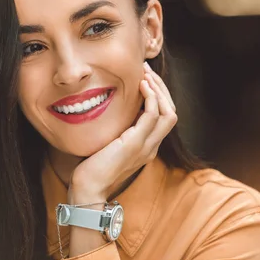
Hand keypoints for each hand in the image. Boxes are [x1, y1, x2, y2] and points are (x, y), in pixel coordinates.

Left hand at [68, 62, 176, 202]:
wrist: (88, 189)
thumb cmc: (93, 168)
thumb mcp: (110, 144)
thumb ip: (118, 130)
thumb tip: (113, 110)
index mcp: (147, 146)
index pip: (164, 117)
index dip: (159, 96)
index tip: (145, 79)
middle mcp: (152, 146)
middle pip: (171, 112)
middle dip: (161, 88)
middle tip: (147, 71)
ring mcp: (146, 146)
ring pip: (168, 112)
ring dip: (158, 89)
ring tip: (145, 75)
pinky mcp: (136, 144)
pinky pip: (153, 115)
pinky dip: (151, 97)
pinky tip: (141, 86)